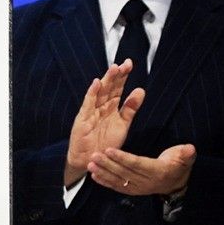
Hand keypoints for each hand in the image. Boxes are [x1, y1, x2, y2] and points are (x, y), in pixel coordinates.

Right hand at [64, 60, 142, 187]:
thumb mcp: (123, 125)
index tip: (130, 64)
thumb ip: (131, 108)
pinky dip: (92, 93)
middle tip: (125, 63)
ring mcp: (91, 112)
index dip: (123, 76)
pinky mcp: (83, 120)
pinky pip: (88, 104)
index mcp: (111, 107)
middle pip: (109, 88)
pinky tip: (97, 83)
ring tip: (114, 68)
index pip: (117, 88)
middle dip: (116, 75)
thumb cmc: (106, 143)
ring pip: (100, 93)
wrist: (94, 160)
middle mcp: (101, 107)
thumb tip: (140, 90)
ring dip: (106, 80)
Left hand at [88, 143, 195, 196]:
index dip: (123, 158)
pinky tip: (93, 176)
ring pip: (118, 180)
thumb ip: (185, 154)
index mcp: (158, 171)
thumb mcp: (185, 158)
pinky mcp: (132, 191)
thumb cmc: (178, 165)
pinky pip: (117, 187)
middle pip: (124, 173)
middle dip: (107, 164)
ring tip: (89, 165)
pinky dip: (105, 182)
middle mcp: (146, 182)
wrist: (176, 183)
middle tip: (94, 156)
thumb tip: (189, 148)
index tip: (109, 150)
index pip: (137, 164)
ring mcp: (138, 188)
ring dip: (103, 173)